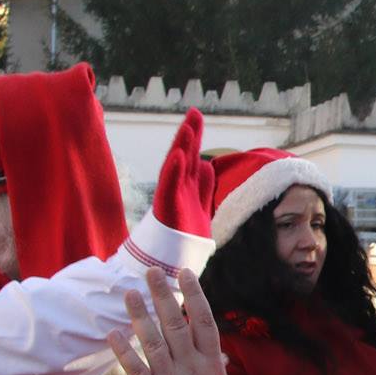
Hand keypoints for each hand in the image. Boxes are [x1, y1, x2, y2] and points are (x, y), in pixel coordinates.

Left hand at [108, 268, 233, 374]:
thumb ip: (213, 367)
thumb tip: (217, 352)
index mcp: (211, 363)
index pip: (203, 321)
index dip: (194, 295)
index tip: (185, 274)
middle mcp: (191, 367)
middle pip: (175, 323)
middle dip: (162, 295)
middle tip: (150, 272)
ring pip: (153, 341)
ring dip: (140, 315)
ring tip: (129, 293)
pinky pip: (136, 369)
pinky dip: (124, 350)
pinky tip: (114, 332)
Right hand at [151, 109, 213, 237]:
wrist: (173, 261)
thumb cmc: (186, 236)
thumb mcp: (202, 207)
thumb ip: (204, 187)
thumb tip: (208, 166)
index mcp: (188, 186)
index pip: (192, 156)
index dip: (194, 137)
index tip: (197, 116)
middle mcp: (179, 188)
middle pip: (185, 156)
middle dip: (189, 134)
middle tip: (194, 112)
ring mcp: (173, 197)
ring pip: (176, 168)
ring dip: (181, 148)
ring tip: (188, 128)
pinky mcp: (168, 209)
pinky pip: (169, 187)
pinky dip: (174, 171)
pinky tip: (179, 156)